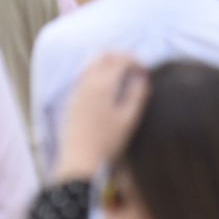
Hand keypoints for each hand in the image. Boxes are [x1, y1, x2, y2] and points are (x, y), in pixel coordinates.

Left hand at [55, 53, 150, 180]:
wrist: (80, 161)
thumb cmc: (108, 142)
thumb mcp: (129, 120)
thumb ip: (138, 95)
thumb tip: (143, 78)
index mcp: (103, 84)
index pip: (121, 60)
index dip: (136, 61)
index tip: (146, 72)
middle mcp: (88, 83)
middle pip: (105, 56)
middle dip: (122, 57)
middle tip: (135, 69)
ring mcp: (78, 90)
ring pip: (93, 64)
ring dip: (109, 63)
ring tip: (122, 75)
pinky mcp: (72, 100)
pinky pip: (84, 75)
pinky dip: (97, 72)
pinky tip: (106, 87)